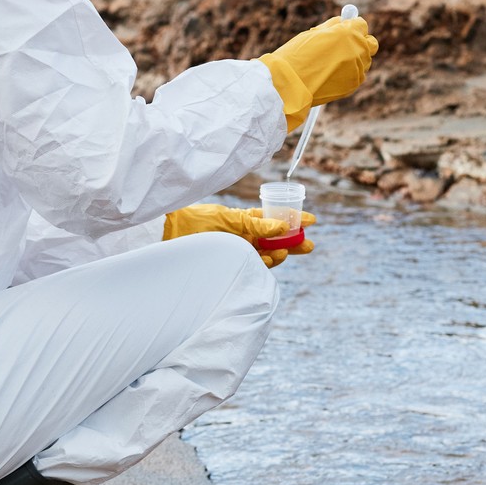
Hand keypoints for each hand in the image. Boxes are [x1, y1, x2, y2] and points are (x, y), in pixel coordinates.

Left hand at [162, 204, 316, 267]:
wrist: (173, 235)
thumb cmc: (198, 221)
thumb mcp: (230, 219)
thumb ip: (256, 223)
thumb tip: (282, 226)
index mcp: (246, 220)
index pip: (275, 219)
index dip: (293, 219)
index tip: (312, 220)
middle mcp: (246, 236)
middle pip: (276, 240)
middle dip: (294, 242)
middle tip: (310, 245)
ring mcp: (241, 251)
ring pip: (269, 254)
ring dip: (281, 254)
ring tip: (287, 251)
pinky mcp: (234, 265)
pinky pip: (256, 265)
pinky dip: (266, 263)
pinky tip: (272, 259)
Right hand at [257, 14, 378, 130]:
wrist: (289, 84)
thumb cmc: (296, 55)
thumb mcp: (313, 34)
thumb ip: (332, 27)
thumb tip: (342, 21)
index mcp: (348, 32)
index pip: (361, 24)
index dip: (352, 27)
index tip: (344, 31)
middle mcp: (357, 49)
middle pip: (370, 43)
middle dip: (360, 43)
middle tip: (345, 46)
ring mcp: (357, 68)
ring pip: (365, 61)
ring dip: (355, 59)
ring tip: (332, 65)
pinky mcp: (354, 84)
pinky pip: (357, 75)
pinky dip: (349, 74)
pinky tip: (331, 76)